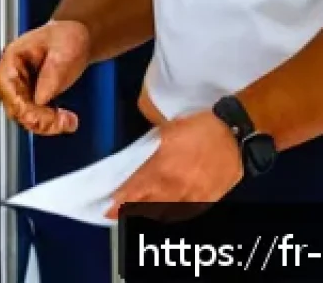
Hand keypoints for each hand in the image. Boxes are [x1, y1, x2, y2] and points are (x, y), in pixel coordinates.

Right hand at [0, 20, 90, 134]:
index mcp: (13, 57)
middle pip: (13, 106)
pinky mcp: (32, 97)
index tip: (47, 113)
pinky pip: (34, 117)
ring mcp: (21, 87)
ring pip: (23, 116)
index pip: (5, 86)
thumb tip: (40, 99)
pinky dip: (50, 123)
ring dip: (46, 125)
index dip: (23, 105)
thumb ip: (51, 73)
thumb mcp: (64, 50)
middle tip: (64, 121)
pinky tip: (66, 119)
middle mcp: (12, 74)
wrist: (76, 37)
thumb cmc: (67, 37)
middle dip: (39, 119)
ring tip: (69, 121)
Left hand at [107, 110, 242, 217]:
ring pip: (165, 212)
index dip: (121, 199)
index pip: (136, 187)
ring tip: (135, 215)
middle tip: (114, 214)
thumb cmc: (200, 127)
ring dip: (148, 214)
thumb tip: (139, 151)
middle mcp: (175, 185)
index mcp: (163, 165)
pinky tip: (163, 215)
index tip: (108, 206)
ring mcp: (192, 195)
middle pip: (147, 204)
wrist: (235, 136)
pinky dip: (170, 215)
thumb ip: (150, 144)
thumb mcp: (167, 128)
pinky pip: (184, 213)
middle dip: (130, 210)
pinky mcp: (207, 200)